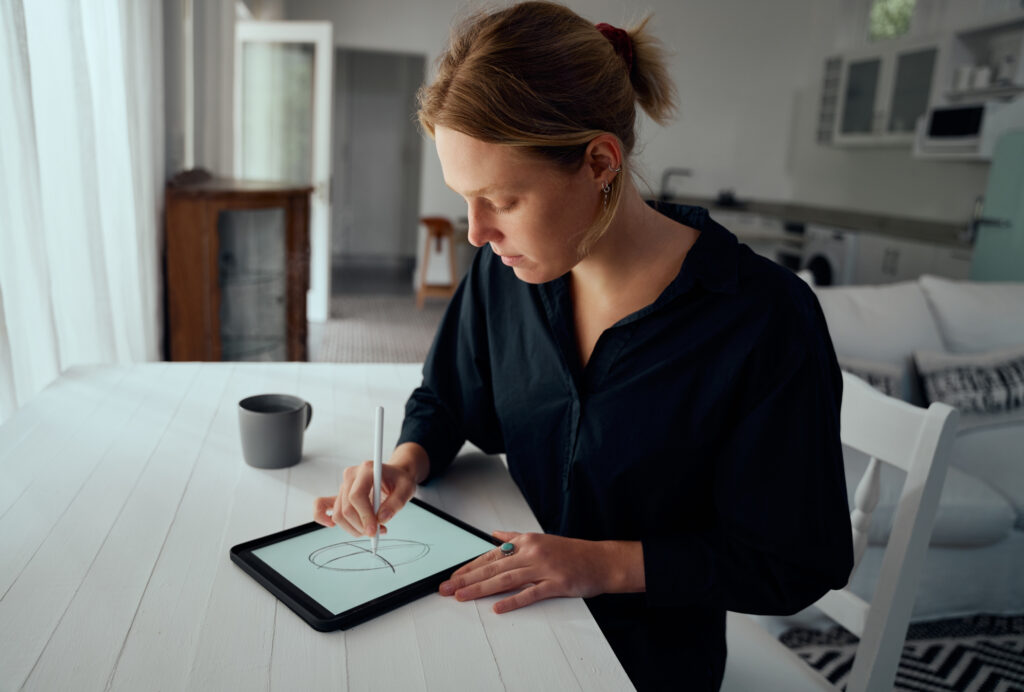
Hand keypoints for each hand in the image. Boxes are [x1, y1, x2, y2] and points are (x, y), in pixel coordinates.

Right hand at [312, 443, 427, 535]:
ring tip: (372, 530)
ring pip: (338, 514)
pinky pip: (321, 505)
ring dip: (353, 528)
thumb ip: (396, 503)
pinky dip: (321, 517)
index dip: (364, 517)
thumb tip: (381, 519)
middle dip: (361, 526)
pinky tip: (331, 525)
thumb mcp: (407, 489)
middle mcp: (350, 475)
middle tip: (377, 532)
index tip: (374, 531)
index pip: (356, 496)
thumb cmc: (400, 481)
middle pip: (346, 508)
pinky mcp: (339, 494)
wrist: (394, 475)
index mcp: (367, 470)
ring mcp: (343, 485)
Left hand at [438, 531, 644, 613]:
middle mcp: (532, 553)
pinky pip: (530, 593)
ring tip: (462, 597)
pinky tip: (497, 607)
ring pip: (506, 579)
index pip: (491, 555)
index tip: (453, 577)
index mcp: (527, 542)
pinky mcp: (556, 584)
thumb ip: (516, 538)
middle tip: (447, 588)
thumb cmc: (572, 552)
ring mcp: (544, 568)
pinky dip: (513, 600)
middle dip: (467, 579)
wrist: (601, 560)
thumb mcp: (541, 539)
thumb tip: (495, 535)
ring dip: (481, 589)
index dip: (470, 567)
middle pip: (493, 567)